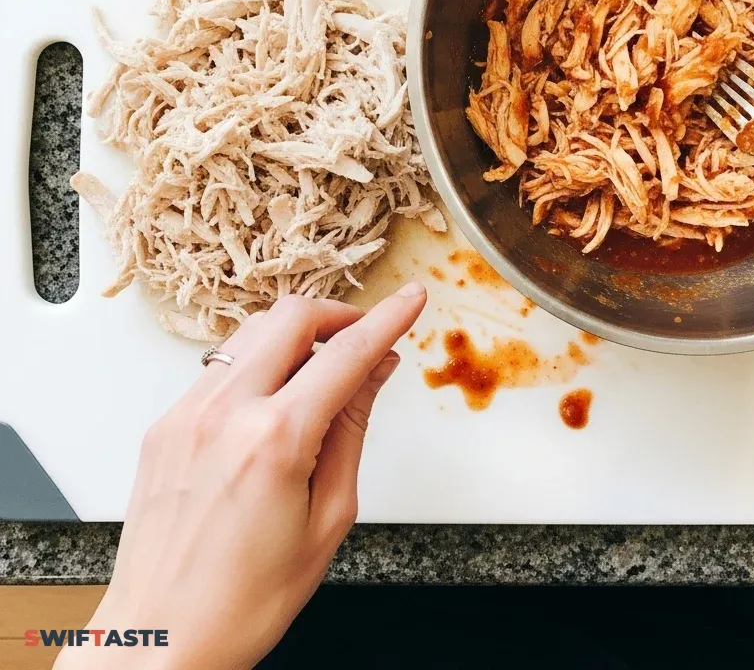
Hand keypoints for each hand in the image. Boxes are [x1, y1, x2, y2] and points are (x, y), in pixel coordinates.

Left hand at [56, 284, 426, 669]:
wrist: (158, 640)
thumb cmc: (247, 599)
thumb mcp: (328, 516)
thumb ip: (352, 428)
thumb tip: (375, 369)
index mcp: (274, 439)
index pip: (347, 353)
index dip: (389, 318)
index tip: (413, 298)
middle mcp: (225, 411)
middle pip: (292, 316)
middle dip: (339, 314)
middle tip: (365, 337)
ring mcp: (187, 412)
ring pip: (253, 331)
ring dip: (297, 334)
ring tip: (322, 371)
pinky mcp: (165, 423)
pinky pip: (221, 364)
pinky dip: (259, 362)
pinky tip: (276, 399)